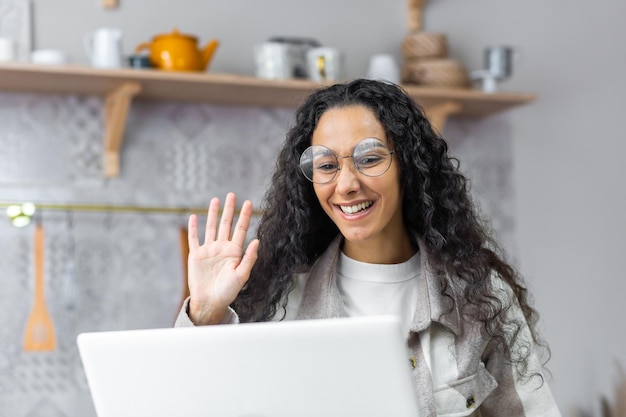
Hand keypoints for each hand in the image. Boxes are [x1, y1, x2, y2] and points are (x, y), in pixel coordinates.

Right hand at [187, 192, 258, 324]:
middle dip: (229, 209)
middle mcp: (222, 248)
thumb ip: (249, 258)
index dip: (244, 216)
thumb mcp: (242, 275)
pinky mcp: (196, 255)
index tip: (248, 202)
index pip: (240, 229)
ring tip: (215, 200)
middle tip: (231, 195)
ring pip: (210, 227)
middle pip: (225, 224)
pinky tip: (193, 217)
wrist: (210, 302)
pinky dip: (193, 228)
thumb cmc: (228, 291)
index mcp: (234, 251)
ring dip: (212, 214)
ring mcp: (209, 250)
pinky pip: (194, 239)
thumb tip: (257, 241)